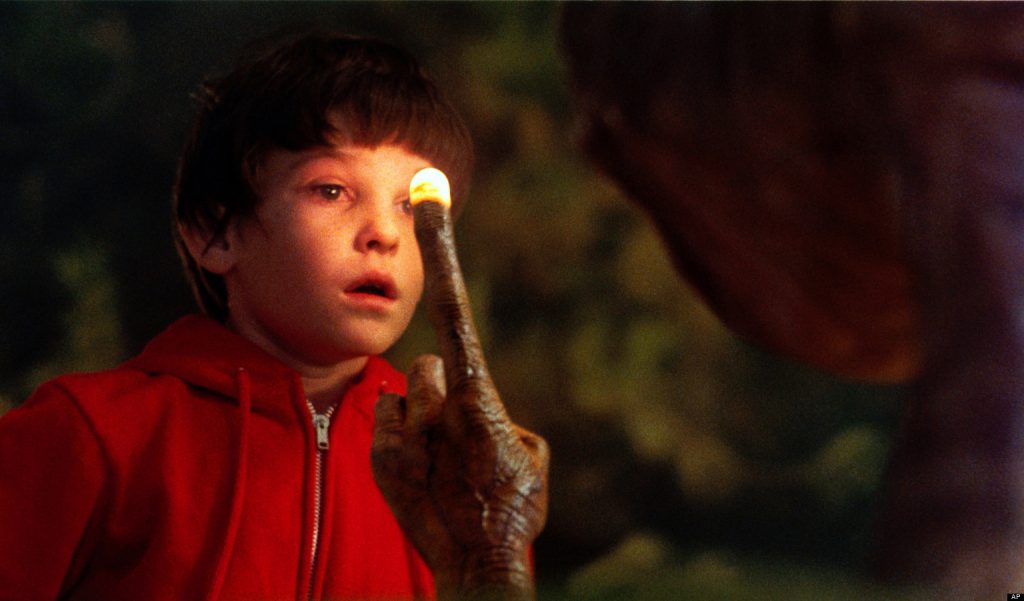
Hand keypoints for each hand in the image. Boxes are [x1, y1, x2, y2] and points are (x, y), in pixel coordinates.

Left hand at [372, 199, 548, 599]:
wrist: (479, 561)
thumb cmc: (516, 508)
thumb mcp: (530, 454)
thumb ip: (503, 416)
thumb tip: (482, 402)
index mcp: (480, 391)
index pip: (454, 304)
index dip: (441, 245)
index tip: (427, 190)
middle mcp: (438, 400)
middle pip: (426, 367)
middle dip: (438, 393)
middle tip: (457, 438)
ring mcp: (407, 429)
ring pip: (408, 396)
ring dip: (424, 422)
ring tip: (442, 467)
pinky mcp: (381, 455)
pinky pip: (389, 427)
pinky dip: (403, 446)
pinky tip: (422, 480)